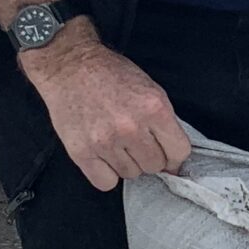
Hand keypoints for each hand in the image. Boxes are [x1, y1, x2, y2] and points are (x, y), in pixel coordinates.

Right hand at [20, 21, 190, 191]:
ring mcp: (105, 141)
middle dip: (149, 156)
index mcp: (154, 108)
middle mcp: (131, 127)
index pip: (179, 152)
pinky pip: (106, 183)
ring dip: (127, 163)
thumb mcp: (149, 88)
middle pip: (155, 166)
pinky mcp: (82, 152)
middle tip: (136, 141)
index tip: (167, 152)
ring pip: (131, 174)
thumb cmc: (110, 74)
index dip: (174, 155)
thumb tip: (174, 159)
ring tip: (115, 141)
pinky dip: (106, 173)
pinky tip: (103, 156)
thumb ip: (163, 122)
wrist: (70, 65)